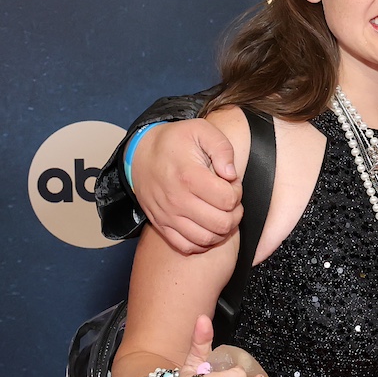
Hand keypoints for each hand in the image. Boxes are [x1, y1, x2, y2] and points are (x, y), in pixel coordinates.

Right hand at [133, 118, 241, 254]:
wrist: (140, 154)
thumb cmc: (175, 141)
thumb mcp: (200, 130)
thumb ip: (222, 148)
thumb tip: (231, 173)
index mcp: (189, 176)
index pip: (228, 199)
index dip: (237, 192)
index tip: (231, 183)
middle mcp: (177, 200)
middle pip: (221, 223)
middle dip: (234, 213)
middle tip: (229, 200)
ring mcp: (168, 216)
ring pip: (207, 239)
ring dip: (222, 230)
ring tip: (221, 213)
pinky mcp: (161, 225)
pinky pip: (187, 246)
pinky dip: (202, 242)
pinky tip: (206, 226)